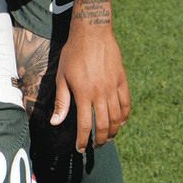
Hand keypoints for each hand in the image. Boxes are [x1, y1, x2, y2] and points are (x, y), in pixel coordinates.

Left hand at [50, 26, 129, 150]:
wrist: (92, 33)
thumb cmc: (73, 53)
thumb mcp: (62, 76)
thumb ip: (61, 101)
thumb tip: (55, 122)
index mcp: (83, 94)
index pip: (85, 125)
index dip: (83, 140)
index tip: (81, 148)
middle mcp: (101, 93)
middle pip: (104, 125)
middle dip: (100, 140)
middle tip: (96, 145)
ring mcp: (113, 87)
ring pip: (117, 117)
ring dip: (113, 131)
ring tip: (108, 137)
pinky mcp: (122, 80)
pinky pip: (126, 103)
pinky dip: (125, 116)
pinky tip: (121, 122)